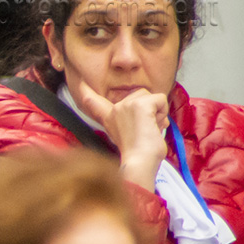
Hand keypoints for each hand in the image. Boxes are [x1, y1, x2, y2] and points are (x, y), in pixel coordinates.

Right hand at [68, 73, 169, 189]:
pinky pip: (161, 99)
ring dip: (158, 112)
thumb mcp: (129, 136)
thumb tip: (153, 117)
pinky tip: (155, 125)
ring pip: (152, 96)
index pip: (91, 100)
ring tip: (150, 128)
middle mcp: (115, 109)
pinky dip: (164, 112)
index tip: (79, 82)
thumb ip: (131, 122)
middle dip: (149, 109)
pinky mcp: (140, 105)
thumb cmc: (138, 154)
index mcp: (108, 117)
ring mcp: (126, 105)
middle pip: (139, 94)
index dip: (85, 91)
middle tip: (145, 128)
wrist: (140, 161)